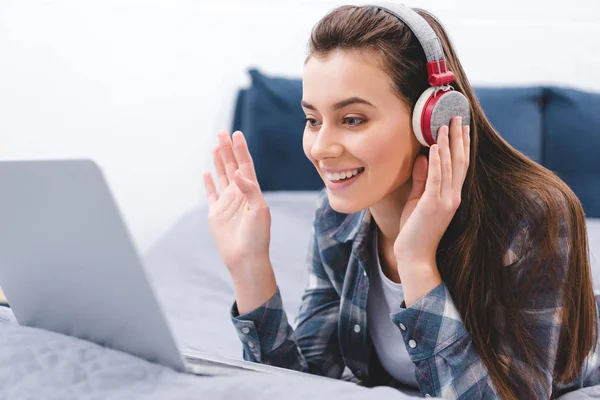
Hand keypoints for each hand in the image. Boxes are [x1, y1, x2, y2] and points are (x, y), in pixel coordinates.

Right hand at [203, 131, 271, 276]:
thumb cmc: (257, 236)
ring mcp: (227, 203)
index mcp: (251, 191)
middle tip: (222, 131)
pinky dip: (209, 183)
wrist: (246, 258)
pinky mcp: (216, 213)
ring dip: (219, 161)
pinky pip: (212, 194)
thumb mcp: (259, 210)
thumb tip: (238, 172)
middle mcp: (239, 194)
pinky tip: (206, 172)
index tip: (236, 134)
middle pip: (232, 166)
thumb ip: (249, 189)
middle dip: (227, 149)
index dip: (241, 149)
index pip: (245, 165)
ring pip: (222, 176)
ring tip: (216, 146)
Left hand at [394, 116, 470, 265]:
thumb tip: (421, 158)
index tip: (462, 127)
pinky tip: (434, 147)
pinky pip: (436, 179)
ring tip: (444, 125)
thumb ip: (421, 180)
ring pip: (449, 167)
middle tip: (458, 117)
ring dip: (447, 144)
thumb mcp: (418, 200)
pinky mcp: (433, 205)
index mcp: (451, 195)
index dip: (461, 145)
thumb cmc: (415, 230)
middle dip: (458, 138)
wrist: (415, 255)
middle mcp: (452, 196)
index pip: (459, 165)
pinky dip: (436, 162)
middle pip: (459, 161)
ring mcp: (445, 201)